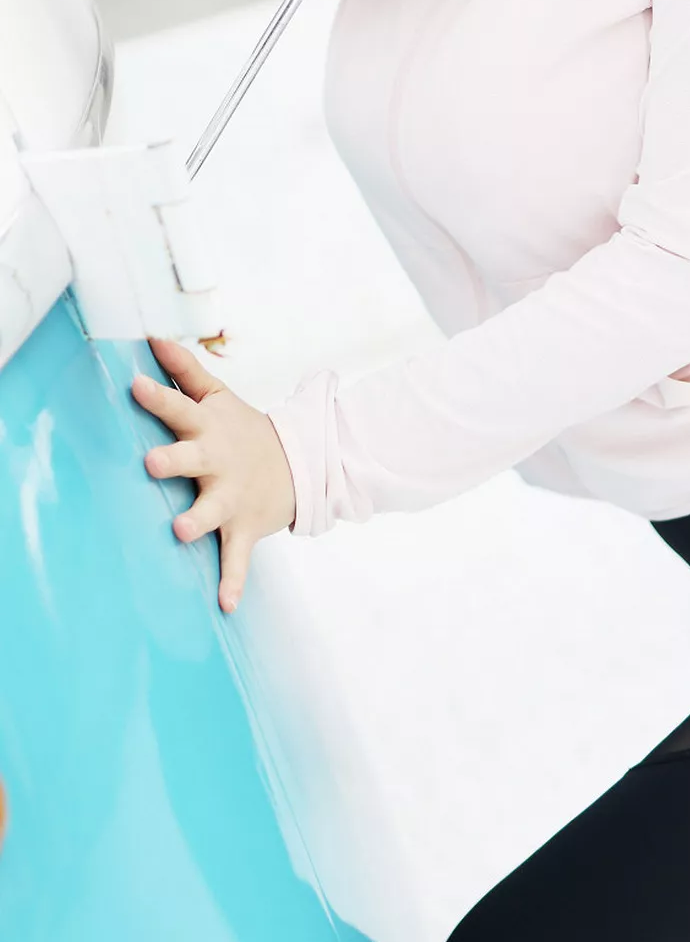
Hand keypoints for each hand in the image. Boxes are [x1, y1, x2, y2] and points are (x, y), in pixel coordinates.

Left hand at [132, 336, 297, 614]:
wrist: (301, 466)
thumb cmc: (243, 431)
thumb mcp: (218, 396)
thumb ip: (185, 370)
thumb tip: (151, 336)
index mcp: (207, 430)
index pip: (180, 407)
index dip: (158, 397)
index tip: (136, 385)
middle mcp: (217, 463)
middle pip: (192, 460)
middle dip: (173, 461)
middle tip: (151, 464)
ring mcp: (231, 498)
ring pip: (211, 512)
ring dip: (197, 522)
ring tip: (180, 531)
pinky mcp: (243, 529)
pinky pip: (237, 558)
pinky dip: (233, 581)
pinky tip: (226, 605)